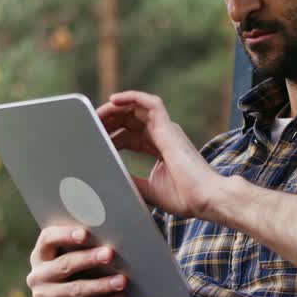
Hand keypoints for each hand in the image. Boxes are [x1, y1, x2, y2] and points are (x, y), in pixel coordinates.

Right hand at [26, 225, 125, 296]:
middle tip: (110, 254)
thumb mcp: (76, 263)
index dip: (65, 235)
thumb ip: (84, 250)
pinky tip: (119, 296)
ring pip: (76, 289)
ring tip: (122, 280)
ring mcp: (42, 296)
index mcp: (41, 255)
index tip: (85, 233)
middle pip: (64, 265)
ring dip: (101, 285)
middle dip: (89, 259)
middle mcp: (37, 275)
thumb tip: (111, 242)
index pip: (48, 238)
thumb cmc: (77, 277)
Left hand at [97, 91, 224, 218]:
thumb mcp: (147, 189)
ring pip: (137, 108)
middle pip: (130, 119)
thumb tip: (109, 180)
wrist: (205, 199)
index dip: (111, 134)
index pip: (129, 134)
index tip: (95, 139)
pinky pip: (150, 103)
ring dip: (115, 108)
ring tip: (97, 113)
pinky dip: (132, 97)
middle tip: (90, 125)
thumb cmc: (184, 197)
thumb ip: (130, 181)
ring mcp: (167, 129)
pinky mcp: (169, 127)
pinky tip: (114, 100)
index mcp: (158, 147)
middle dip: (109, 120)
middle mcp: (163, 134)